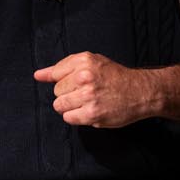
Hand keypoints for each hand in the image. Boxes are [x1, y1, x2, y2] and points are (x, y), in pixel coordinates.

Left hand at [34, 53, 156, 127]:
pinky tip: (89, 111)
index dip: (64, 80)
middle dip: (68, 93)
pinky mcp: (92, 114)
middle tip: (86, 92)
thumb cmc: (116, 77)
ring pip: (60, 105)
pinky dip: (76, 117)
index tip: (75, 83)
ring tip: (86, 102)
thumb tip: (38, 75)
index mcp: (84, 61)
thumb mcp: (92, 62)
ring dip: (70, 107)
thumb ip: (63, 67)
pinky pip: (69, 118)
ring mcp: (88, 96)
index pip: (55, 73)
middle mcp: (85, 77)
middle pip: (57, 91)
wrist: (141, 92)